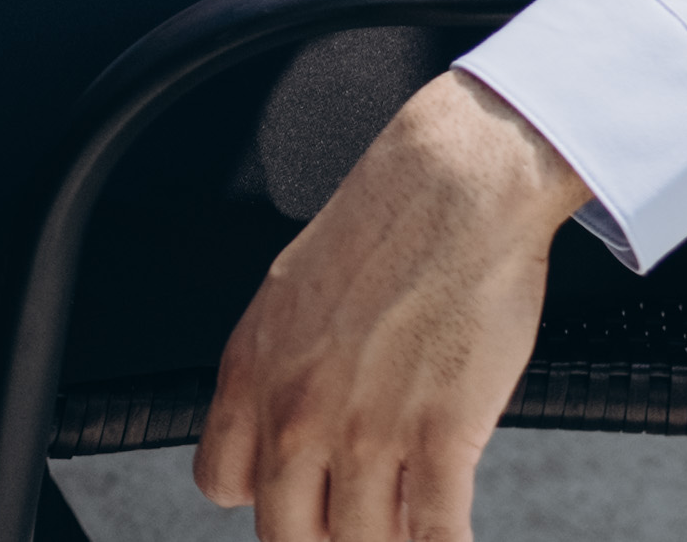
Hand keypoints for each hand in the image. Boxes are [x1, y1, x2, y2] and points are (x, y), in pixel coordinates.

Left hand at [194, 71, 590, 541]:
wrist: (461, 180)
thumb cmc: (394, 220)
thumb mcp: (296, 292)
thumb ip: (284, 364)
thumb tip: (304, 414)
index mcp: (255, 374)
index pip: (225, 486)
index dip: (270, 496)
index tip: (304, 495)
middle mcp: (298, 414)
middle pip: (289, 533)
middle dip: (329, 533)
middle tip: (361, 520)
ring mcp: (368, 430)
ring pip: (362, 541)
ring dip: (390, 538)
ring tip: (411, 526)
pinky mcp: (441, 433)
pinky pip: (436, 530)